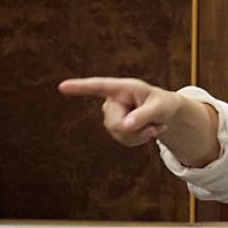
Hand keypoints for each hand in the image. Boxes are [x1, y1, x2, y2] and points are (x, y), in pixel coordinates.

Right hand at [59, 77, 181, 146]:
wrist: (165, 113)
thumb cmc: (163, 104)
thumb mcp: (161, 107)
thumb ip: (145, 115)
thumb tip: (125, 126)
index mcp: (122, 88)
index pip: (99, 87)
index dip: (80, 87)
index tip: (62, 86)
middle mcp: (112, 100)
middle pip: (114, 123)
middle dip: (136, 128)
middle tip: (155, 123)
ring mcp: (111, 115)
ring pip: (119, 134)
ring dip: (140, 135)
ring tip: (153, 125)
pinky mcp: (114, 128)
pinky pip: (124, 141)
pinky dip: (139, 139)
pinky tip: (149, 131)